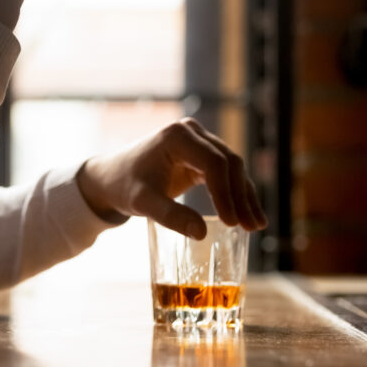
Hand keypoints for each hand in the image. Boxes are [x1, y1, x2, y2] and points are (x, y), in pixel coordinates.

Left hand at [75, 118, 267, 238]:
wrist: (111, 178)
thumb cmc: (124, 187)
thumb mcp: (142, 202)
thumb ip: (170, 216)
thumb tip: (202, 234)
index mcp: (177, 137)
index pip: (214, 163)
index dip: (226, 194)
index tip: (231, 223)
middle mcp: (191, 133)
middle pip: (229, 163)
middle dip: (241, 196)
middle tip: (251, 227)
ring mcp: (198, 141)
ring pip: (232, 168)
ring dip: (245, 196)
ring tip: (255, 226)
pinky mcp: (200, 155)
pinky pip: (225, 173)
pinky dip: (236, 194)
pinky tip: (246, 215)